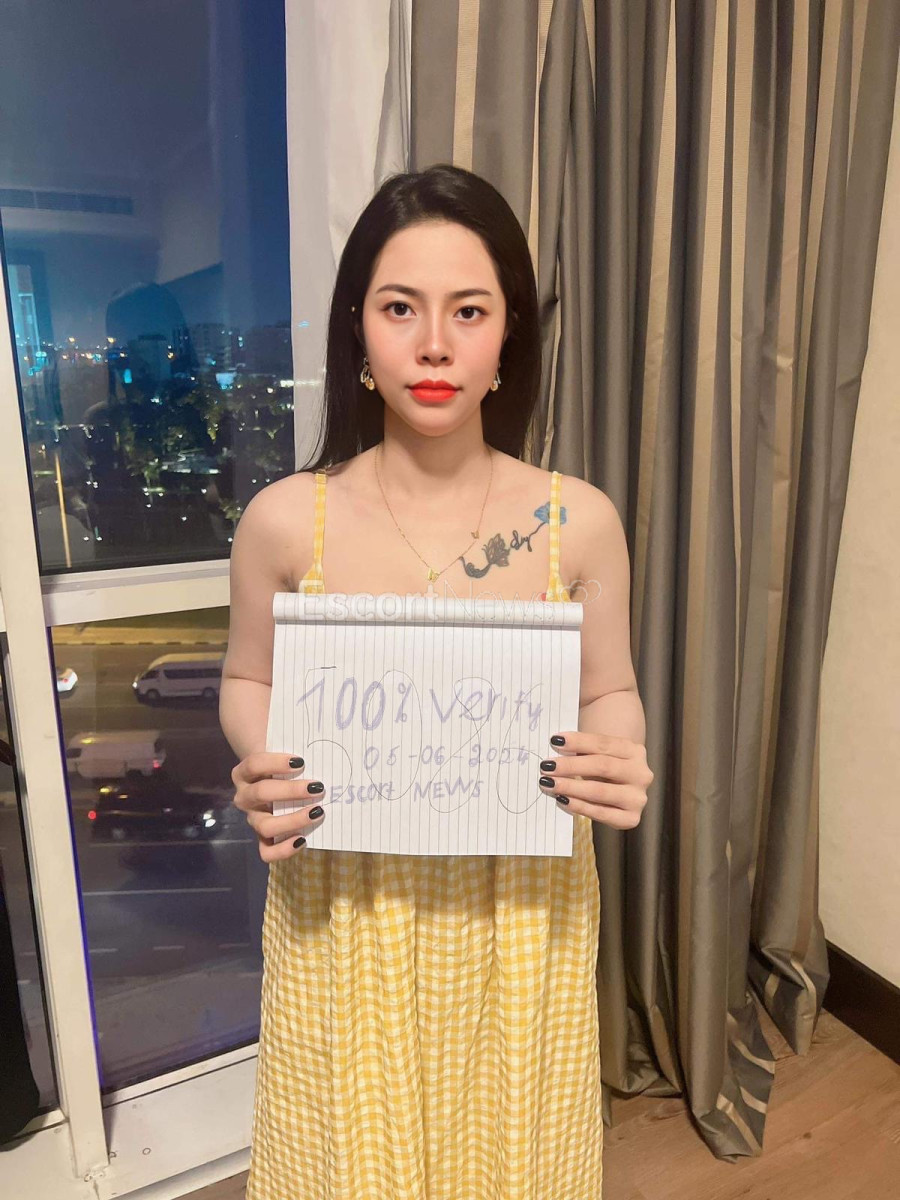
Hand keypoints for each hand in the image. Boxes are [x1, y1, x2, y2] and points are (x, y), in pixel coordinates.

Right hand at [232, 752, 326, 861]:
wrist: (274, 782)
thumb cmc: (283, 765)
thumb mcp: (283, 753)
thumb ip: (294, 748)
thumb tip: (320, 751)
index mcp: (244, 773)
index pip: (254, 764)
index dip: (276, 762)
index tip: (301, 762)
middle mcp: (245, 797)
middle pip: (261, 793)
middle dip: (291, 791)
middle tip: (318, 787)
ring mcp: (253, 819)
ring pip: (265, 826)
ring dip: (292, 820)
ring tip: (317, 812)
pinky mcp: (262, 839)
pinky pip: (267, 852)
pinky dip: (283, 850)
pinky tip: (302, 840)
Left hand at [537, 731, 652, 829]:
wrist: (622, 788)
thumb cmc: (604, 765)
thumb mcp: (597, 753)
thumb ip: (581, 749)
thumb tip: (556, 746)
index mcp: (635, 751)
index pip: (603, 744)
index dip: (578, 741)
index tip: (555, 740)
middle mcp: (641, 774)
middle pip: (603, 766)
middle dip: (571, 766)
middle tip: (546, 766)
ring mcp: (638, 798)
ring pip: (600, 791)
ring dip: (571, 787)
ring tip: (549, 783)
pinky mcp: (631, 818)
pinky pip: (601, 813)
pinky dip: (579, 806)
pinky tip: (562, 800)